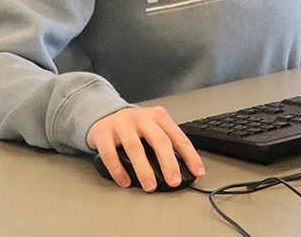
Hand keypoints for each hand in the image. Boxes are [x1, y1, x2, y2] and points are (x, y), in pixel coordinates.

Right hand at [86, 105, 205, 191]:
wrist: (104, 114)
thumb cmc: (133, 126)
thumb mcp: (152, 127)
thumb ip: (165, 143)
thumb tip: (180, 169)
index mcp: (158, 116)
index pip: (177, 136)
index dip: (189, 155)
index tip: (197, 171)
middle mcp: (141, 117)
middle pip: (158, 140)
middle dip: (168, 163)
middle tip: (173, 181)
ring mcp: (121, 123)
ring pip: (135, 147)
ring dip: (144, 169)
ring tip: (150, 186)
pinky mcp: (103, 132)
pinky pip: (110, 153)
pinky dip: (118, 170)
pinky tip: (125, 181)